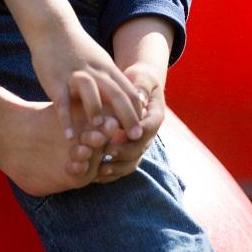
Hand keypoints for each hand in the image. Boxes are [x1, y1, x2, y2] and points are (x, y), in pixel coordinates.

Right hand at [30, 22, 145, 141]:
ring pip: (90, 93)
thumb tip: (132, 100)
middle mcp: (95, 72)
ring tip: (99, 134)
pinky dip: (66, 119)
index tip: (143, 131)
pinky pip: (62, 101)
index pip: (129, 91)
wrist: (53, 28)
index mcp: (107, 69)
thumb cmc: (78, 49)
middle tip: (135, 137)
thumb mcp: (100, 61)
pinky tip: (69, 136)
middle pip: (116, 94)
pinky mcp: (56, 80)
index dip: (138, 111)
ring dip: (96, 113)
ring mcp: (75, 75)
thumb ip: (113, 80)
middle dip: (128, 116)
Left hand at [94, 62, 165, 183]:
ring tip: (100, 169)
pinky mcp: (129, 151)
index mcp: (155, 115)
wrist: (136, 87)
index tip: (118, 134)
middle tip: (106, 151)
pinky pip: (122, 167)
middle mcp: (149, 133)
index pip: (148, 128)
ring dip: (117, 167)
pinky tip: (95, 174)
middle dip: (123, 152)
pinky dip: (110, 173)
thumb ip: (141, 86)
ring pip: (132, 162)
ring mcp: (139, 144)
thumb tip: (140, 98)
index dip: (135, 133)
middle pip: (139, 149)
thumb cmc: (137, 79)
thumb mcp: (141, 77)